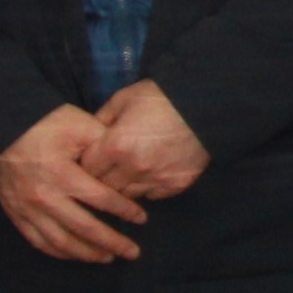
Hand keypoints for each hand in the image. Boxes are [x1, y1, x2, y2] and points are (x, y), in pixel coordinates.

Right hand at [0, 104, 146, 263]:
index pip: (100, 199)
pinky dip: (59, 252)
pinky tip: (74, 255)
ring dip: (86, 253)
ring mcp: (27, 209)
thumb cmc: (44, 124)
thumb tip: (127, 161)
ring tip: (108, 258)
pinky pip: (38, 242)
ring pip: (60, 242)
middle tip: (132, 252)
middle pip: (83, 228)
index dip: (124, 210)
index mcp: (63, 174)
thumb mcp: (79, 124)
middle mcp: (45, 197)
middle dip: (111, 242)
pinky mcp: (15, 214)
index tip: (141, 218)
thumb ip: (104, 143)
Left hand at [86, 80, 211, 201]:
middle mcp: (133, 168)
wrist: (205, 102)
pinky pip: (153, 196)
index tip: (92, 158)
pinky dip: (149, 188)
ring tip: (130, 173)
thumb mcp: (125, 97)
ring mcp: (155, 179)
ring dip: (125, 186)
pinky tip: (151, 174)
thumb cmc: (161, 96)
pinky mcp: (176, 184)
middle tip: (108, 167)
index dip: (87, 163)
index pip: (87, 169)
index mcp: (116, 146)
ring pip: (127, 196)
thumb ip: (102, 117)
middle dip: (103, 178)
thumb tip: (88, 133)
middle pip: (104, 187)